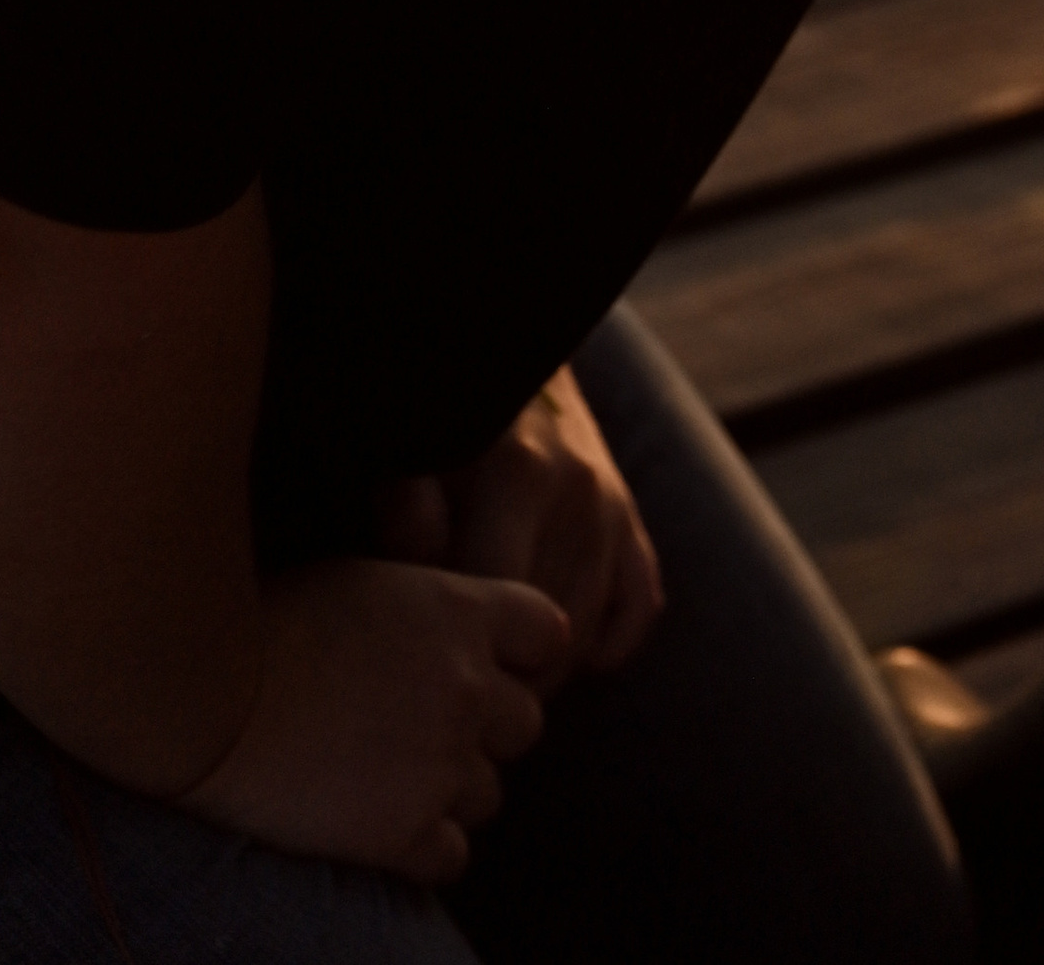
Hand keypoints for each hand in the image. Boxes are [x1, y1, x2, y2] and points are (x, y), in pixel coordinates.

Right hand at [185, 557, 564, 882]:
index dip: (518, 654)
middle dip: (484, 729)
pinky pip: (451, 856)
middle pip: (526, 723)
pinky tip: (378, 827)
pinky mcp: (403, 833)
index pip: (549, 634)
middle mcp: (470, 687)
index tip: (480, 665)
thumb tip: (449, 617)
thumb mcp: (368, 576)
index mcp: (466, 611)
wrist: (203, 695)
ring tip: (388, 777)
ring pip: (490, 794)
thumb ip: (429, 602)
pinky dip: (424, 847)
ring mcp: (441, 763)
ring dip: (451, 790)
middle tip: (422, 729)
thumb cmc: (270, 617)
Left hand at [378, 367, 662, 692]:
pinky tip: (561, 651)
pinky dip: (606, 641)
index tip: (427, 677)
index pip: (502, 604)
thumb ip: (405, 513)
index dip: (464, 653)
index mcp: (522, 475)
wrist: (511, 346)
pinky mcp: (633, 518)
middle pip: (550, 632)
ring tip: (491, 681)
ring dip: (545, 669)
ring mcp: (615, 507)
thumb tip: (421, 576)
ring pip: (589, 631)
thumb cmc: (446, 415)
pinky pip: (638, 607)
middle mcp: (583, 493)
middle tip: (455, 696)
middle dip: (503, 675)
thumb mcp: (414, 448)